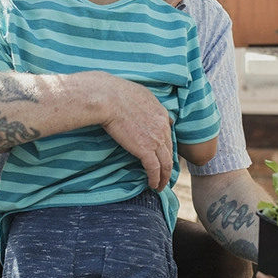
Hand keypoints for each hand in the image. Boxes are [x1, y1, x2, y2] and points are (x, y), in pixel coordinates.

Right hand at [98, 74, 173, 190]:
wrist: (107, 98)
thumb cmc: (115, 92)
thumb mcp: (137, 92)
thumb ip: (144, 102)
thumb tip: (142, 105)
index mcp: (161, 113)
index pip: (168, 134)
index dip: (166, 147)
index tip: (162, 155)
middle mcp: (163, 127)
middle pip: (170, 150)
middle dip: (168, 164)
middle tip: (165, 174)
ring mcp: (156, 139)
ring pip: (166, 164)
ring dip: (164, 177)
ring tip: (160, 185)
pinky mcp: (146, 150)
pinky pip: (155, 169)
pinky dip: (155, 180)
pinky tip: (153, 185)